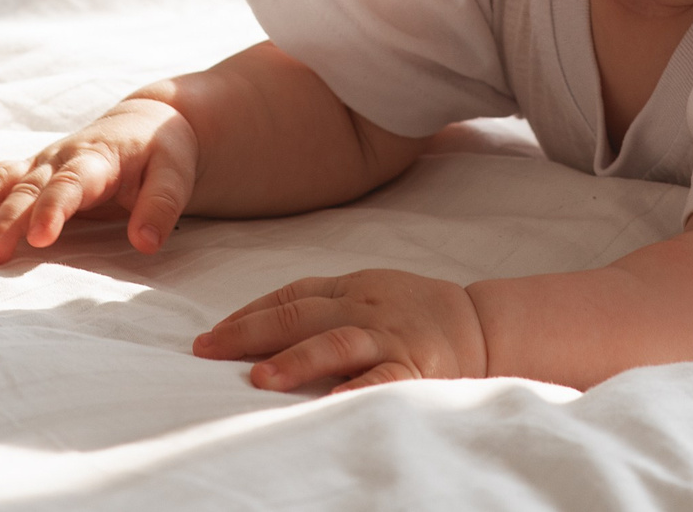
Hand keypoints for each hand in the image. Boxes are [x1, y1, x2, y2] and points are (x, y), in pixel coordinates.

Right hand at [0, 96, 198, 261]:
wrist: (149, 122)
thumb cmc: (165, 152)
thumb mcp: (176, 175)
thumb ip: (161, 206)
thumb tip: (145, 243)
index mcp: (96, 159)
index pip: (70, 186)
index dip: (53, 210)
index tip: (40, 239)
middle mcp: (61, 158)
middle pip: (27, 190)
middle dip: (6, 221)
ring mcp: (42, 162)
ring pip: (1, 180)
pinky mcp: (33, 168)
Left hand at [194, 269, 488, 392]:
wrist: (483, 326)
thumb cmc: (414, 313)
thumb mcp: (369, 293)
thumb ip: (323, 305)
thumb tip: (257, 329)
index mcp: (351, 288)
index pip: (292, 295)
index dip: (249, 313)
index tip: (210, 337)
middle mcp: (365, 308)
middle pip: (302, 314)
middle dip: (251, 332)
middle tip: (209, 350)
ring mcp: (390, 337)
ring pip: (338, 341)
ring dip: (297, 358)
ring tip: (259, 378)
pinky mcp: (415, 368)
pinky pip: (384, 378)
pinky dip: (358, 388)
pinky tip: (331, 402)